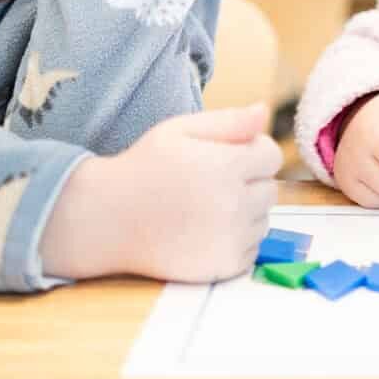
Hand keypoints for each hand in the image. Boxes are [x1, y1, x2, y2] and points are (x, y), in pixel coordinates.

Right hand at [40, 103, 281, 281]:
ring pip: (263, 220)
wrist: (107, 220)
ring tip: (204, 207)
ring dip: (244, 212)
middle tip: (209, 182)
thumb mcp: (180, 130)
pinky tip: (204, 230)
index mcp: (226, 166)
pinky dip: (236, 240)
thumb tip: (265, 112)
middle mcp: (234, 205)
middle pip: (269, 189)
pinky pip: (251, 247)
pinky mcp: (224, 266)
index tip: (225, 155)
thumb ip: (228, 121)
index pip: (271, 155)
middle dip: (249, 182)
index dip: (251, 151)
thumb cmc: (144, 168)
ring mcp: (230, 239)